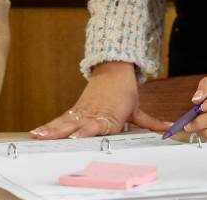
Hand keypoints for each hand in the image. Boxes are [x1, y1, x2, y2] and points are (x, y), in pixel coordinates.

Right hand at [30, 62, 169, 138]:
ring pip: (65, 122)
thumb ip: (151, 122)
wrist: (114, 68)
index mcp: (109, 115)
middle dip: (64, 132)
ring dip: (51, 130)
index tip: (78, 137)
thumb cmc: (124, 91)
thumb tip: (169, 129)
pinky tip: (37, 132)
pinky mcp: (75, 110)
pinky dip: (48, 127)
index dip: (87, 131)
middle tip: (52, 138)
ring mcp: (82, 112)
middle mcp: (93, 114)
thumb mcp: (137, 108)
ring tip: (38, 136)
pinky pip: (60, 120)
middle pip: (77, 124)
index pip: (98, 125)